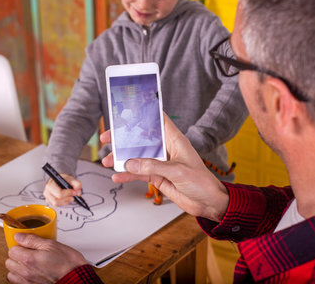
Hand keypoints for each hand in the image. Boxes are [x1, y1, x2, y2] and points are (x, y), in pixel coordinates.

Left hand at [6, 233, 86, 282]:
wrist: (76, 278)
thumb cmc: (67, 263)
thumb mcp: (51, 245)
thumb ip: (32, 240)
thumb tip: (19, 236)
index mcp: (28, 259)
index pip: (12, 250)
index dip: (19, 245)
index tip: (26, 244)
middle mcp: (25, 272)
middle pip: (9, 262)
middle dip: (16, 256)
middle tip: (27, 252)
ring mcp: (27, 282)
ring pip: (11, 274)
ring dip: (17, 268)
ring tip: (28, 263)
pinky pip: (18, 282)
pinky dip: (21, 277)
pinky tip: (31, 272)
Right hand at [43, 174, 81, 206]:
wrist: (61, 181)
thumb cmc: (64, 180)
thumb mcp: (72, 179)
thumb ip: (77, 184)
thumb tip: (78, 192)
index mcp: (51, 184)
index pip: (58, 192)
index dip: (67, 193)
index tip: (73, 192)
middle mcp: (47, 191)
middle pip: (56, 200)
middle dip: (66, 199)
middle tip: (73, 196)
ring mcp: (48, 197)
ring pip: (57, 204)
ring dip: (66, 201)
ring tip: (70, 197)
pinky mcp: (50, 201)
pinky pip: (57, 205)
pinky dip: (64, 203)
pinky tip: (66, 198)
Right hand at [100, 116, 228, 221]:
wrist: (208, 203)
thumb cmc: (202, 182)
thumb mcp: (177, 171)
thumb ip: (153, 167)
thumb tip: (131, 163)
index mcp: (174, 140)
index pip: (158, 120)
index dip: (143, 113)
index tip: (127, 110)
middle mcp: (166, 149)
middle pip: (141, 138)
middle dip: (123, 138)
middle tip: (107, 139)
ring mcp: (161, 163)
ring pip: (136, 157)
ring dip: (121, 159)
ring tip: (106, 161)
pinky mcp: (158, 176)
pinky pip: (139, 174)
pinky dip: (127, 175)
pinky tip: (117, 177)